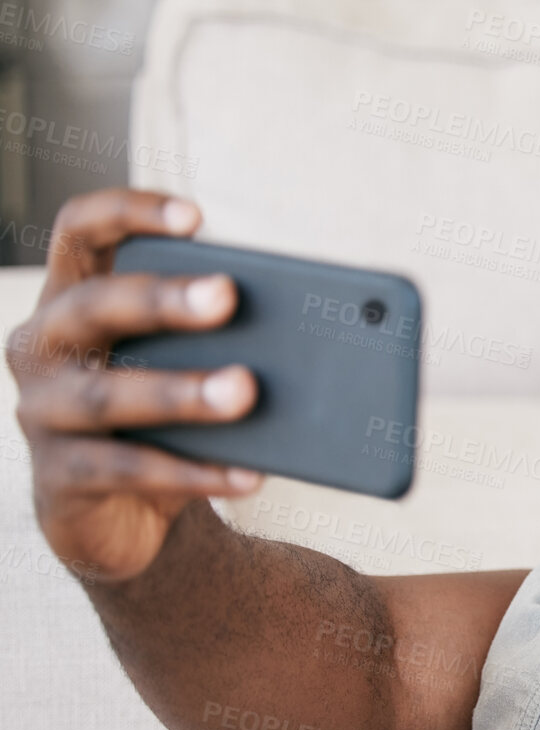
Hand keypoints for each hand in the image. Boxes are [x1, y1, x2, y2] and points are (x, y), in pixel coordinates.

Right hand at [5, 188, 260, 581]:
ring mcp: (42, 413)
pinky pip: (130, 470)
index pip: (79, 231)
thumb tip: (307, 335)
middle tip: (227, 296)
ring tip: (245, 390)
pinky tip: (248, 472)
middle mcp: (43, 346)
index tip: (195, 217)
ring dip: (182, 392)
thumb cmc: (164, 418)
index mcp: (72, 298)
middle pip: (93, 307)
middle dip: (162, 300)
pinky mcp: (60, 479)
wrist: (128, 516)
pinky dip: (195, 471)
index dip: (128, 213)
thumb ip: (222, 337)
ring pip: (107, 395)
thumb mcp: (187, 366)